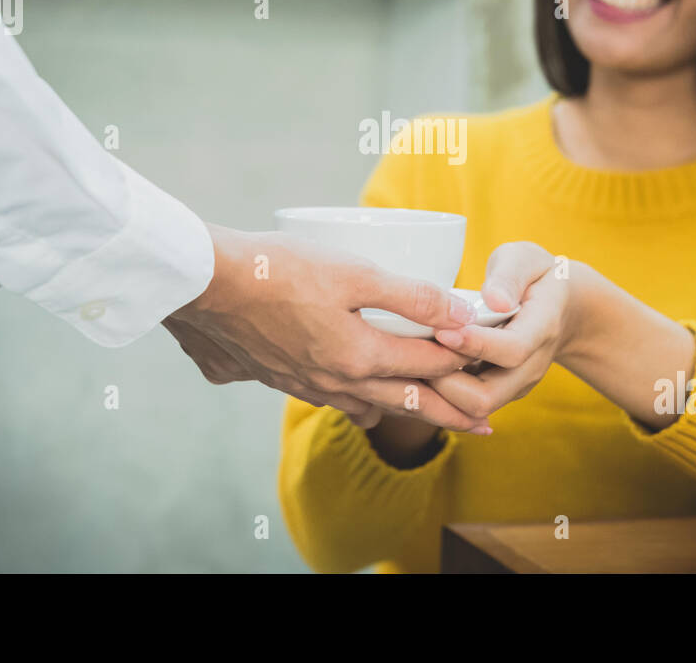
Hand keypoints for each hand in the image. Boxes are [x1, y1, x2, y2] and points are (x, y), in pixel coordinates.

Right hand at [163, 224, 489, 431]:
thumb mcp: (354, 272)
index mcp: (358, 356)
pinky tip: (360, 406)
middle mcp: (336, 382)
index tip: (491, 367)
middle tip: (485, 425)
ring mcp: (307, 385)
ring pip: (370, 406)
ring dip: (408, 411)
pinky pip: (334, 401)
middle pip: (407, 401)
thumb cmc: (278, 270)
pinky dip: (360, 405)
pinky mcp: (281, 379)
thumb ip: (409, 296)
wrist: (204, 285)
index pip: (426, 366)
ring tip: (432, 418)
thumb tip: (459, 314)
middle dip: (451, 412)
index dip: (463, 363)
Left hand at [427, 242, 577, 419]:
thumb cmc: (536, 277)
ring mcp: (514, 384)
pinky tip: (416, 369)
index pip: (512, 350)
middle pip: (485, 397)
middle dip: (444, 381)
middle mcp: (530, 366)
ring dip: (438, 391)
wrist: (562, 309)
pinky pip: (465, 406)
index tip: (442, 329)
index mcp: (542, 328)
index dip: (475, 345)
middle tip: (414, 352)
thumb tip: (494, 299)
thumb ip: (510, 275)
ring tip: (410, 361)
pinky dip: (440, 394)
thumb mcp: (527, 260)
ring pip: (471, 409)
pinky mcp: (498, 391)